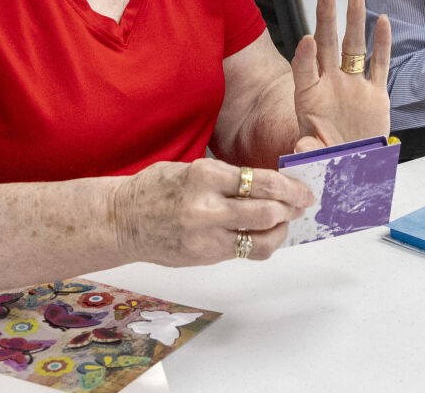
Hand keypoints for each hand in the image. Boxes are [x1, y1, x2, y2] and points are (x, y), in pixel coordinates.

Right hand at [109, 157, 310, 264]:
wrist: (121, 220)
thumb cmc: (155, 189)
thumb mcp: (190, 169)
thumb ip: (226, 177)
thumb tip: (267, 183)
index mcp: (205, 175)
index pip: (261, 181)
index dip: (289, 186)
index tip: (303, 188)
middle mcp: (208, 207)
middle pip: (267, 210)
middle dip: (292, 207)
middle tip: (302, 203)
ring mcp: (206, 236)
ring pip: (262, 238)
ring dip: (281, 229)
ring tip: (285, 220)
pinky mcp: (204, 256)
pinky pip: (245, 253)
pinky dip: (261, 244)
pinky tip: (265, 235)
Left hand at [291, 0, 391, 149]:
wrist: (354, 171)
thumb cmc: (329, 163)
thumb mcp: (316, 161)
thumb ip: (309, 152)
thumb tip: (301, 148)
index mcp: (310, 101)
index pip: (304, 72)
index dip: (304, 57)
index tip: (306, 40)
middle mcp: (331, 87)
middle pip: (327, 46)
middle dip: (326, 19)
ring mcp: (354, 88)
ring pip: (354, 48)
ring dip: (354, 22)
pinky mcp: (375, 94)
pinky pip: (378, 65)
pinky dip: (381, 44)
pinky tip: (382, 21)